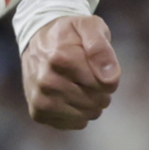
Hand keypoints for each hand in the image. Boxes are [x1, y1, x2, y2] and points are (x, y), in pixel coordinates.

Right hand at [19, 15, 120, 130]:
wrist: (38, 39)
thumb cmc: (69, 33)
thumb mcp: (89, 26)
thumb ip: (101, 48)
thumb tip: (110, 79)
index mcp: (60, 59)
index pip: (106, 85)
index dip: (109, 75)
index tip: (98, 64)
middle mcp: (46, 82)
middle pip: (96, 101)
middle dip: (100, 90)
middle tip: (89, 74)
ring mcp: (40, 100)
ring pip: (87, 115)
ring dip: (91, 103)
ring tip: (80, 85)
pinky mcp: (38, 113)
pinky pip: (76, 123)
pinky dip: (79, 113)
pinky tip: (71, 96)